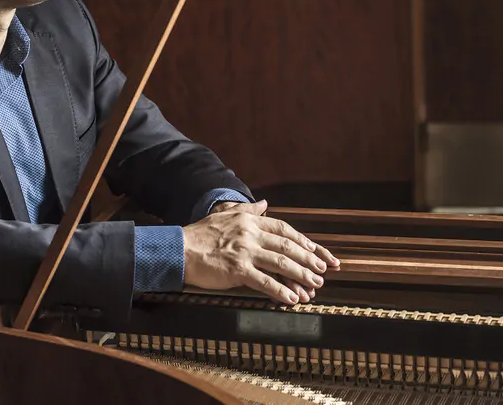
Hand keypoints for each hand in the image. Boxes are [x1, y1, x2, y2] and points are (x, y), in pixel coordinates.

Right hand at [184, 199, 340, 304]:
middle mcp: (251, 234)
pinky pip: (265, 282)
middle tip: (323, 270)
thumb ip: (248, 209)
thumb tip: (265, 203)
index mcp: (250, 221)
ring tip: (315, 286)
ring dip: (301, 276)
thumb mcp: (225, 214)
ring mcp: (245, 252)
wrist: (179, 249)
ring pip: (281, 263)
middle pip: (288, 247)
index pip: (285, 229)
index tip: (318, 252)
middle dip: (309, 260)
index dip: (305, 242)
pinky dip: (281, 291)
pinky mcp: (237, 270)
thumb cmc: (201, 234)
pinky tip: (292, 299)